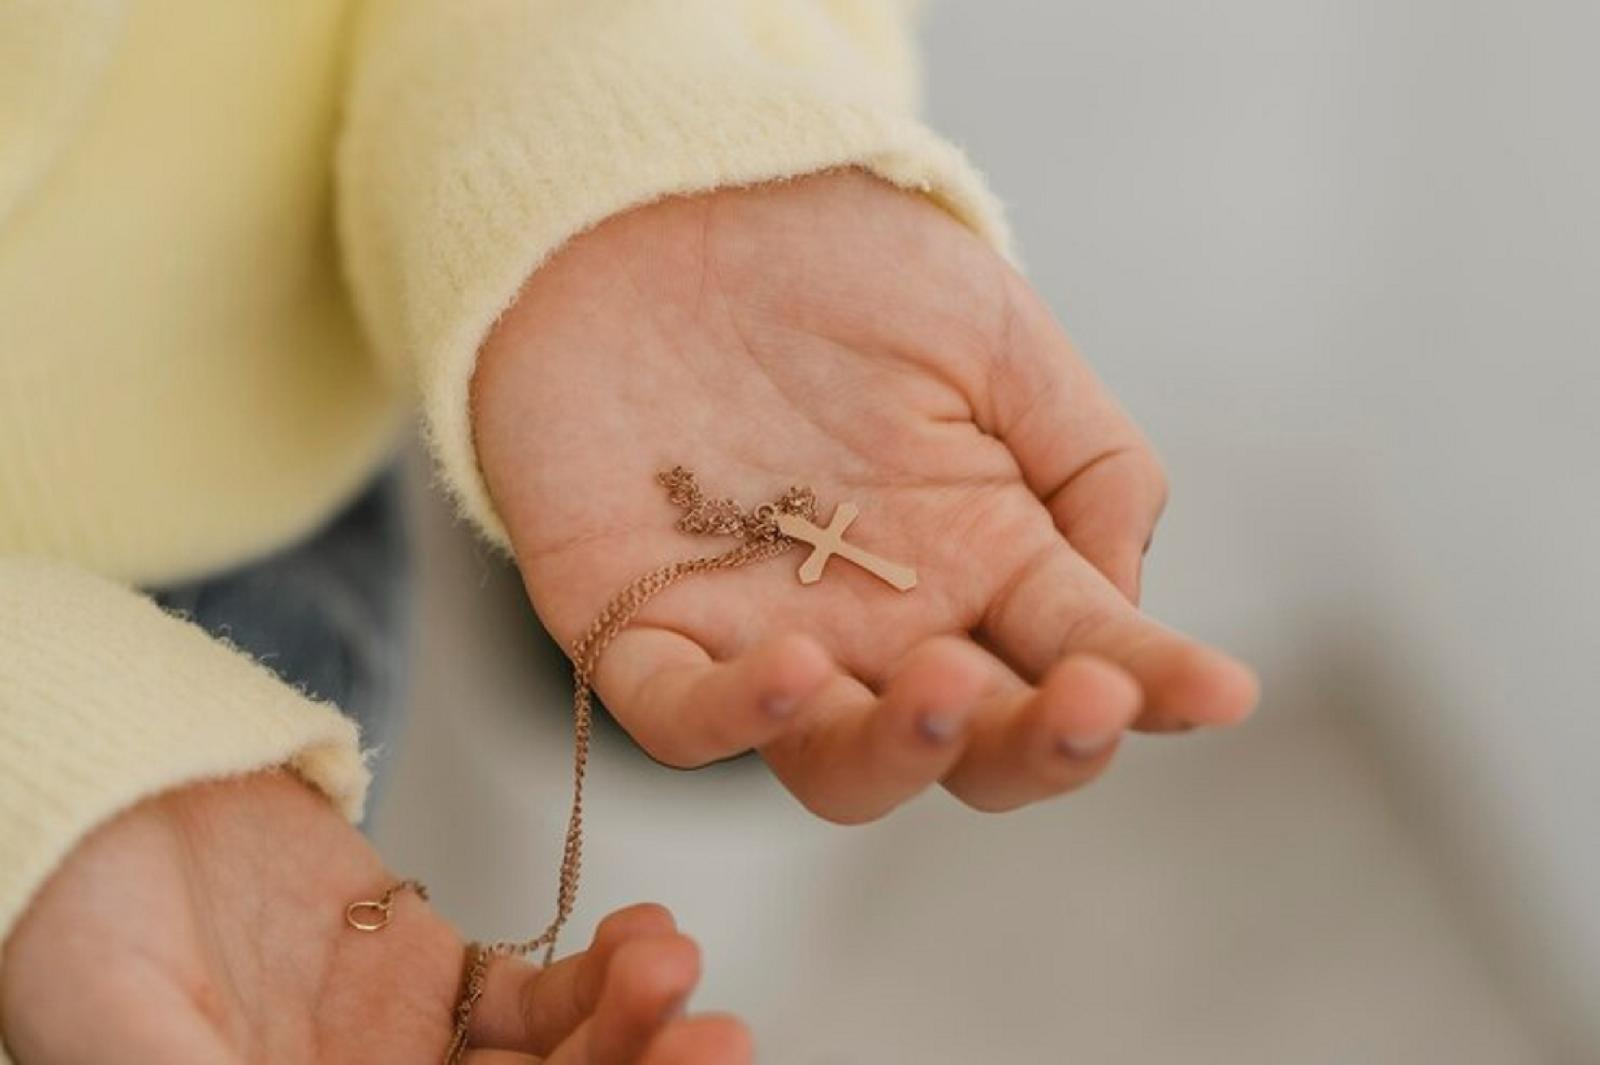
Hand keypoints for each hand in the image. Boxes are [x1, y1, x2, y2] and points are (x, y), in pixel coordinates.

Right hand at [0, 772, 749, 1064]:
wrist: (95, 812)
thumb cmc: (76, 932)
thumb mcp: (137, 1039)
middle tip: (713, 1043)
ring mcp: (407, 1061)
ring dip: (628, 1025)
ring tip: (674, 965)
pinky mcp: (431, 978)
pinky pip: (535, 997)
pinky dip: (600, 972)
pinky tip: (647, 936)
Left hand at [474, 170, 1257, 822]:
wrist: (675, 198)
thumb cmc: (842, 263)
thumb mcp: (997, 339)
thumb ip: (1089, 467)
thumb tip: (1124, 605)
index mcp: (986, 559)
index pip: (1084, 653)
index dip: (1155, 688)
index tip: (1221, 692)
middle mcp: (887, 623)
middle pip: (973, 750)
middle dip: (1037, 746)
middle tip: (1082, 697)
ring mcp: (768, 636)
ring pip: (842, 765)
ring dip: (905, 749)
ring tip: (947, 685)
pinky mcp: (641, 624)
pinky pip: (682, 714)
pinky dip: (735, 717)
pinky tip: (795, 668)